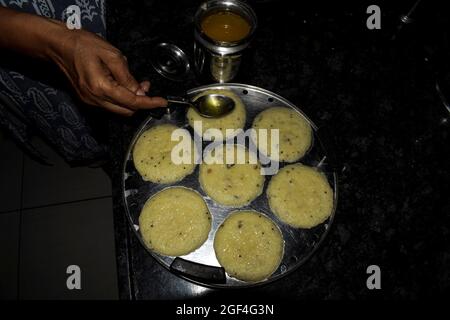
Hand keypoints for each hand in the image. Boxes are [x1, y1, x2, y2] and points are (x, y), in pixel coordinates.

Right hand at [49, 28, 166, 115]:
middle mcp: (95, 99)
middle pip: (127, 111)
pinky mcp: (87, 99)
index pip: (132, 102)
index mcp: (101, 87)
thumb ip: (127, 76)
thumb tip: (140, 93)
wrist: (58, 46)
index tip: (163, 102)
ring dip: (131, 101)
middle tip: (147, 86)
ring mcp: (90, 101)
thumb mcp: (111, 55)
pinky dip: (121, 99)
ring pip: (119, 110)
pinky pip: (110, 105)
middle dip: (141, 102)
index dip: (150, 103)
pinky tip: (123, 85)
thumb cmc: (83, 45)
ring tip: (136, 83)